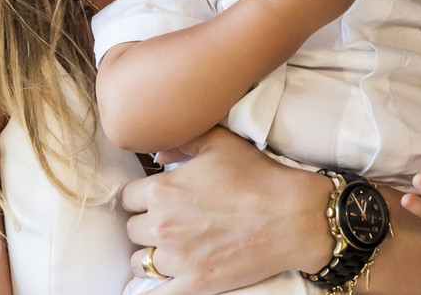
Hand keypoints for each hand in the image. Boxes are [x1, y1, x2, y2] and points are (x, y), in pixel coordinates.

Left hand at [121, 127, 331, 294]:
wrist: (292, 216)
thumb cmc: (258, 177)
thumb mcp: (219, 143)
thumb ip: (182, 141)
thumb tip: (158, 154)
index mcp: (163, 190)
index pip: (127, 197)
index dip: (141, 196)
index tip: (154, 198)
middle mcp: (163, 225)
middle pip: (133, 229)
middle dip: (147, 223)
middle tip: (169, 221)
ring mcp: (178, 258)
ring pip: (141, 261)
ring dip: (151, 254)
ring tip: (170, 248)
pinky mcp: (195, 284)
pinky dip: (155, 289)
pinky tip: (161, 283)